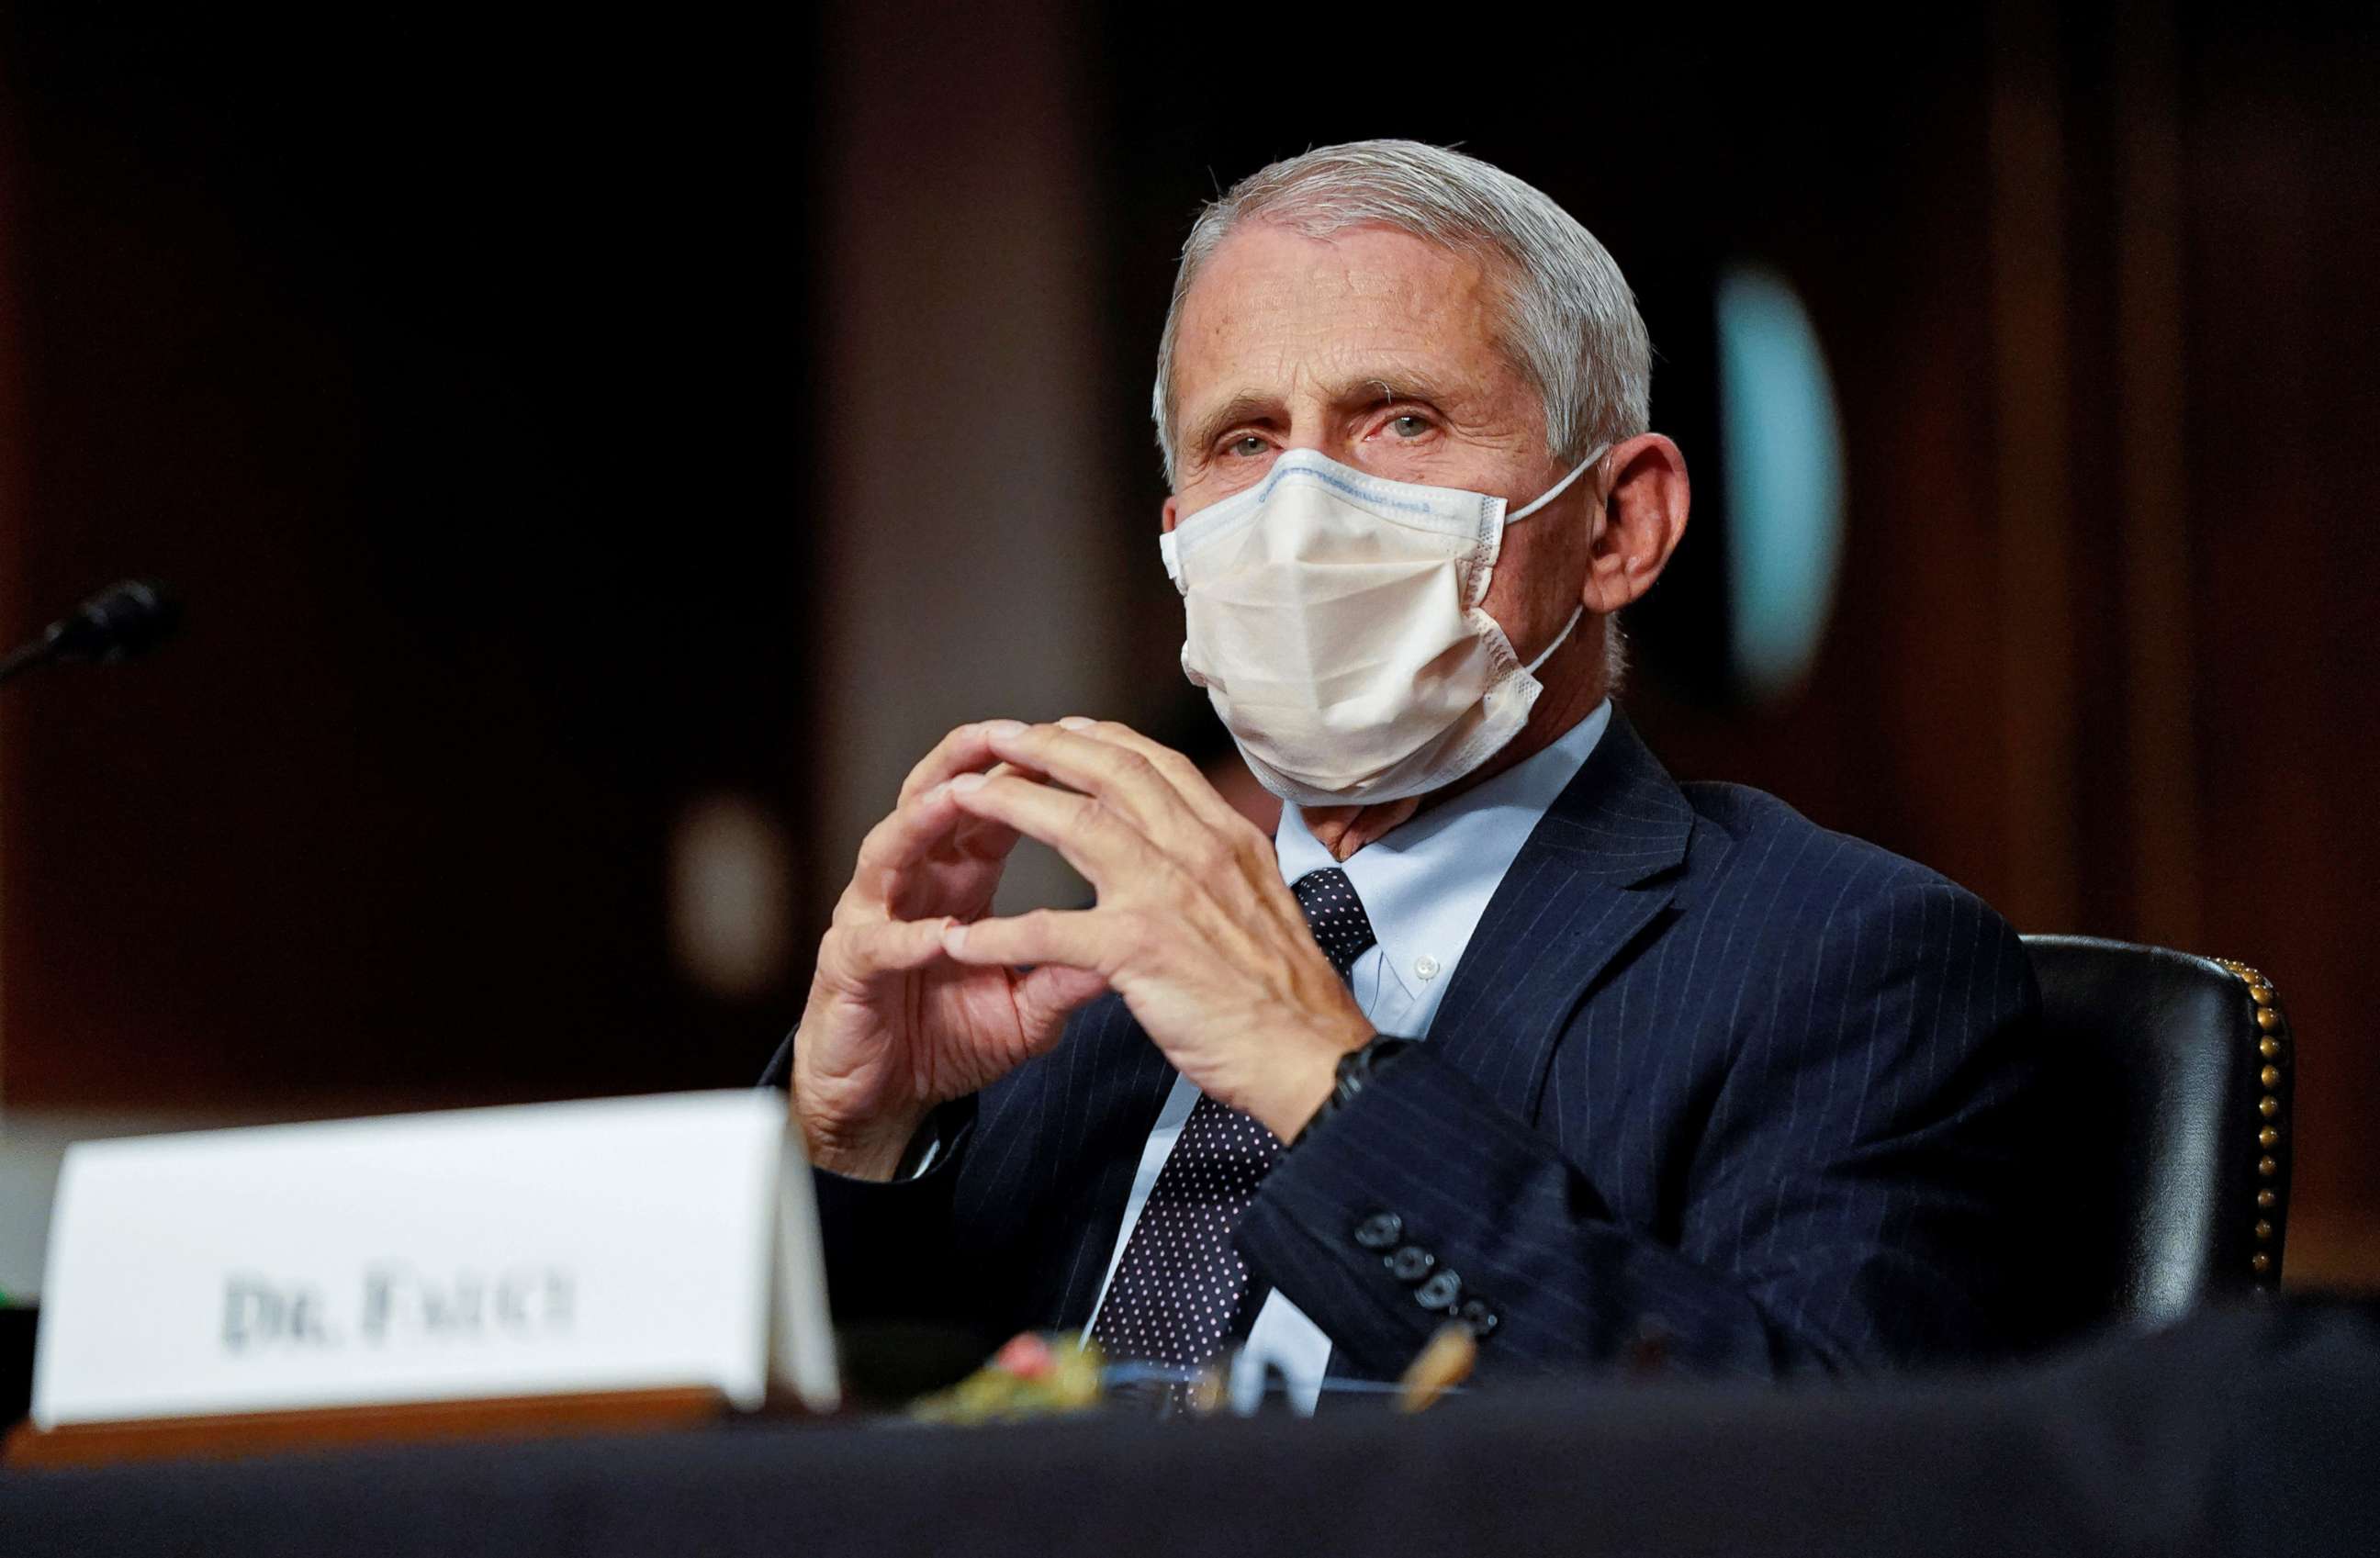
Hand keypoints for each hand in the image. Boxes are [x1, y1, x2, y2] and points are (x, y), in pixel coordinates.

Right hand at [789, 721, 1108, 1179]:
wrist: (885, 1099)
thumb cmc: (949, 1039)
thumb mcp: (1029, 1006)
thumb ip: (1070, 971)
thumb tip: (1137, 942)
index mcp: (958, 880)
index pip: (992, 807)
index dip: (1024, 773)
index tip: (1067, 746)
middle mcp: (911, 885)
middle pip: (930, 801)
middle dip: (964, 764)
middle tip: (1001, 733)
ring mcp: (873, 920)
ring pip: (888, 851)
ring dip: (922, 823)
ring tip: (957, 798)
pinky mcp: (848, 970)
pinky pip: (876, 945)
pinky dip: (906, 936)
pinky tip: (937, 932)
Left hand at [936, 719, 1373, 1139]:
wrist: (1312, 1054)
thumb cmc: (1289, 996)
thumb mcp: (1266, 902)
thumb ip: (1225, 866)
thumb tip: (1200, 846)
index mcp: (1229, 840)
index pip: (1159, 765)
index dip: (1104, 740)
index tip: (1066, 730)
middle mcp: (1200, 851)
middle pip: (1112, 773)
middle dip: (1047, 747)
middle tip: (999, 738)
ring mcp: (1169, 895)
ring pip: (1077, 824)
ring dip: (1011, 804)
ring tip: (962, 798)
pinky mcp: (1140, 950)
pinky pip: (1051, 931)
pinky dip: (1000, 935)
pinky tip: (961, 940)